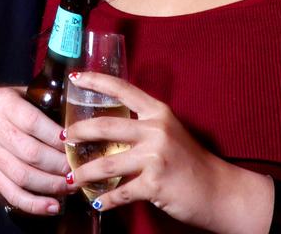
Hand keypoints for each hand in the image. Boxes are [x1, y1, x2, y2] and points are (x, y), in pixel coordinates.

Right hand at [0, 85, 69, 215]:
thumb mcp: (16, 92)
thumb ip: (42, 100)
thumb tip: (75, 112)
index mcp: (5, 105)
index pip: (33, 122)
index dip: (56, 136)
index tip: (76, 142)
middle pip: (31, 153)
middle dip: (59, 164)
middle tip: (80, 167)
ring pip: (23, 177)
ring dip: (51, 185)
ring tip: (72, 186)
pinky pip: (11, 193)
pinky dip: (33, 204)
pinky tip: (53, 206)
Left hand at [63, 72, 267, 230]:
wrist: (218, 190)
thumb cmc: (190, 161)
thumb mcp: (169, 133)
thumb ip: (143, 126)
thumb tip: (107, 129)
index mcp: (158, 112)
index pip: (122, 89)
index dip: (95, 81)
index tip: (74, 78)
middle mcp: (156, 129)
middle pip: (105, 126)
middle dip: (77, 132)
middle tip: (63, 138)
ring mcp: (155, 157)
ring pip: (106, 163)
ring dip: (84, 173)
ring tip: (70, 178)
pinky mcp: (155, 184)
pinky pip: (120, 192)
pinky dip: (106, 200)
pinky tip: (97, 202)